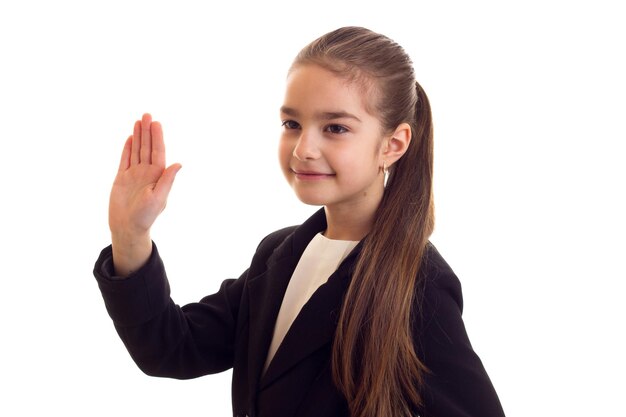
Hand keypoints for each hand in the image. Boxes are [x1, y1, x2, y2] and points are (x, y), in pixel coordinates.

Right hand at [109, 113, 181, 275]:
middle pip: (147, 147)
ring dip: (138, 136)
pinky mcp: (122, 178)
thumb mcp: (159, 198)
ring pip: (137, 151)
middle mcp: (146, 172)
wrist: (127, 227)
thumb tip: (179, 163)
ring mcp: (134, 174)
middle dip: (148, 131)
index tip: (157, 123)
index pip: (157, 152)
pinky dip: (128, 148)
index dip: (157, 137)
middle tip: (147, 114)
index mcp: (157, 176)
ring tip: (139, 121)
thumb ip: (167, 180)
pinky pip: (125, 159)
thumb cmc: (145, 216)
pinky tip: (130, 138)